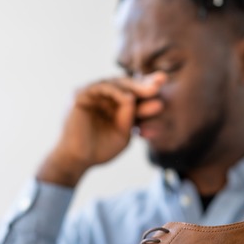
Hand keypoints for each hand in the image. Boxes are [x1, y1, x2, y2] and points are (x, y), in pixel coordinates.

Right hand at [37, 72, 166, 186]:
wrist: (78, 161)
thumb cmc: (100, 150)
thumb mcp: (123, 135)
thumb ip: (130, 118)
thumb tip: (134, 99)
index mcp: (117, 104)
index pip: (135, 93)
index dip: (148, 88)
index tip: (165, 84)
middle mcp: (105, 96)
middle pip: (127, 85)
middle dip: (145, 83)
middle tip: (161, 82)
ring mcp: (93, 94)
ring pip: (116, 83)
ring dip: (134, 86)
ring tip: (152, 91)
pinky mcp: (81, 95)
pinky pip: (100, 87)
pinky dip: (116, 91)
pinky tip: (129, 98)